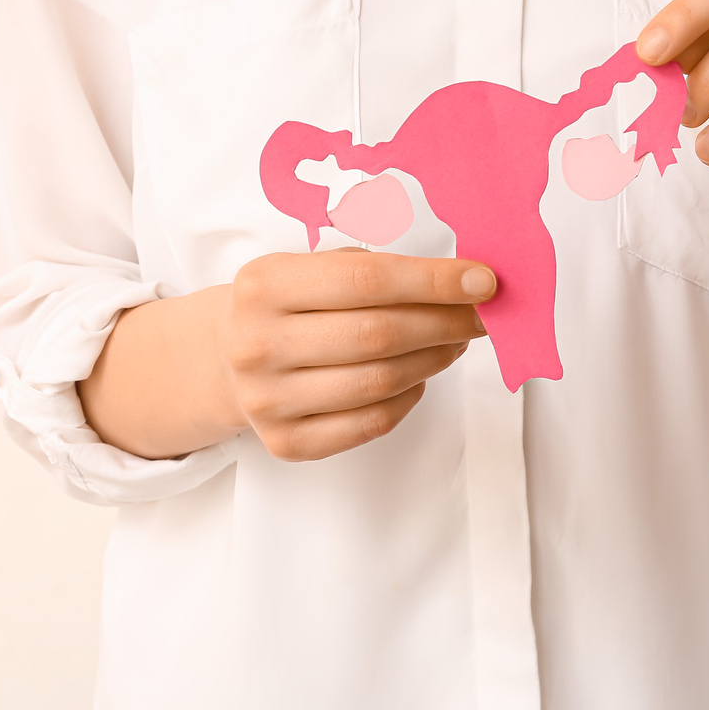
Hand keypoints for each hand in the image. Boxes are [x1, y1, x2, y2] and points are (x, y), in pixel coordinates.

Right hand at [217, 249, 492, 461]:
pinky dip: (407, 398)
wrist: (225, 357)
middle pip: (378, 335)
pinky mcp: (285, 442)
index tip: (482, 281)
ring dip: (433, 359)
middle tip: (480, 315)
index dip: (432, 281)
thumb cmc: (287, 304)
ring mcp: (267, 400)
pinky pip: (371, 423)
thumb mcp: (307, 267)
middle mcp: (257, 344)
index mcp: (263, 285)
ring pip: (380, 382)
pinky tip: (416, 375)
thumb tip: (460, 282)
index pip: (365, 280)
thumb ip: (373, 269)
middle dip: (444, 322)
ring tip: (452, 341)